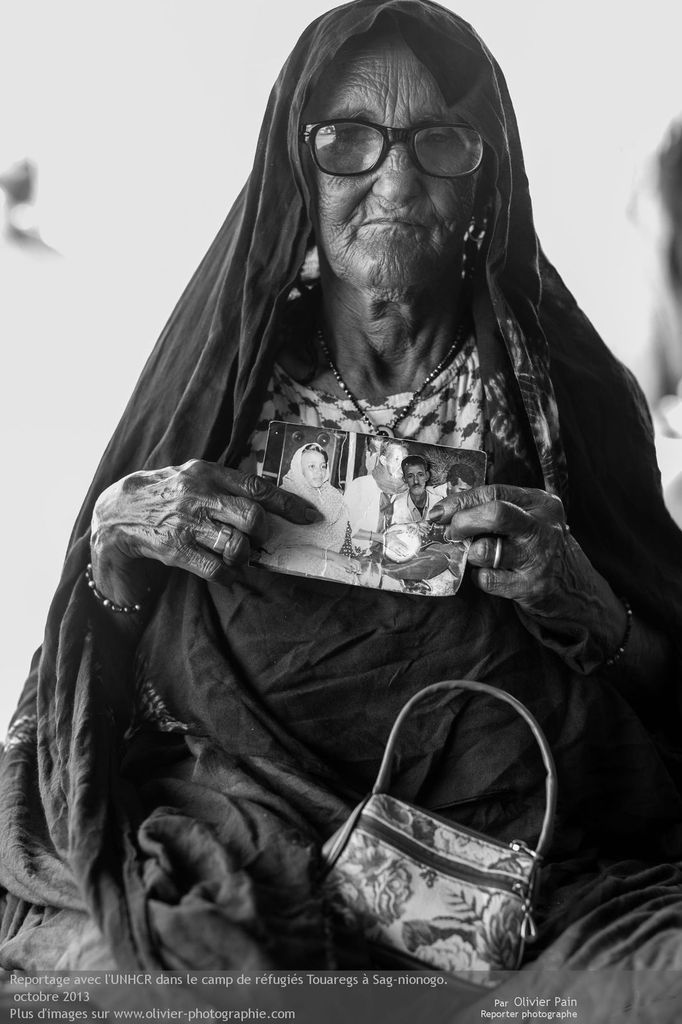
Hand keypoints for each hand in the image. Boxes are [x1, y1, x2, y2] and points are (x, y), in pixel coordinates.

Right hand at [90, 460, 320, 605]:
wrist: (119, 512)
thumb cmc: (169, 495)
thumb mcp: (195, 477)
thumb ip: (227, 486)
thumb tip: (271, 503)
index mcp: (208, 472)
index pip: (257, 488)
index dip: (288, 505)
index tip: (309, 517)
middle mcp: (198, 494)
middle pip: (252, 518)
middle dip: (262, 534)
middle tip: (258, 539)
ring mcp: (186, 522)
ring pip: (236, 546)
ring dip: (244, 557)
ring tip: (237, 555)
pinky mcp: (175, 548)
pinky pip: (216, 569)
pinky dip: (228, 574)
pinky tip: (224, 571)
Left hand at [438, 484, 626, 672]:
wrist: (579, 591)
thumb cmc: (543, 549)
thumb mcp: (532, 519)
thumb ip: (499, 510)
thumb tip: (448, 511)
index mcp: (540, 503)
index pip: (493, 492)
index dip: (459, 501)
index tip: (438, 511)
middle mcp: (543, 526)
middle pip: (494, 513)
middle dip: (462, 521)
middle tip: (451, 532)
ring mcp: (539, 557)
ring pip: (486, 549)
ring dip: (471, 554)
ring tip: (478, 556)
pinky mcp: (532, 587)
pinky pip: (488, 579)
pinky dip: (480, 578)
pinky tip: (491, 576)